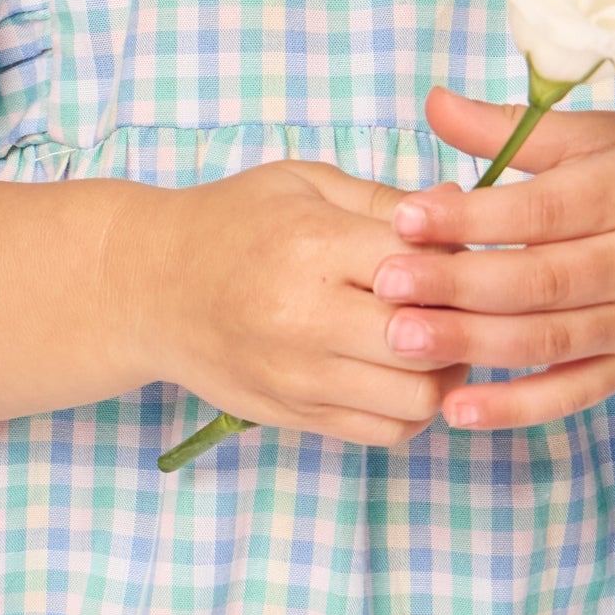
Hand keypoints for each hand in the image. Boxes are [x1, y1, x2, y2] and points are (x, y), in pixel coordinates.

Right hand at [126, 159, 470, 449]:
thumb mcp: (303, 184)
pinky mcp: (296, 415)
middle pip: (430, 339)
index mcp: (313, 245)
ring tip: (439, 341)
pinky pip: (386, 431)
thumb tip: (462, 205)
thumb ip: (384, 199)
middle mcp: (307, 318)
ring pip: (418, 397)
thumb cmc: (231, 223)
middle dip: (462, 322)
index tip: (461, 254)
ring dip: (446, 373)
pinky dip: (413, 409)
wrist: (149, 288)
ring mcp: (300, 377)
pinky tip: (407, 374)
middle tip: (465, 303)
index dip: (458, 262)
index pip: (424, 265)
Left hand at [368, 88, 614, 430]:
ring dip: (471, 345)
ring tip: (400, 340)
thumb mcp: (613, 136)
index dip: (472, 216)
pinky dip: (518, 407)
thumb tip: (433, 104)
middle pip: (539, 281)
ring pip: (549, 341)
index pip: (543, 209)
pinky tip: (458, 410)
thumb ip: (520, 130)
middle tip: (384, 285)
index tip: (405, 217)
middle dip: (456, 285)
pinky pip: (575, 392)